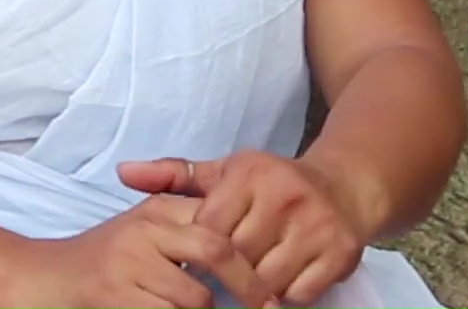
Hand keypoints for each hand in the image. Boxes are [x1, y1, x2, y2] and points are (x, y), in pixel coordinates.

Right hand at [6, 193, 277, 308]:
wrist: (43, 280)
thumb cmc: (102, 260)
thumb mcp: (141, 229)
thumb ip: (184, 224)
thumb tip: (246, 237)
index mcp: (156, 211)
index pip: (219, 217)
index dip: (252, 245)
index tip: (276, 271)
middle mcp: (144, 231)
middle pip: (217, 250)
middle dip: (250, 284)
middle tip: (270, 306)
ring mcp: (128, 265)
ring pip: (195, 296)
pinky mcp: (116, 296)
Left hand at [117, 151, 367, 304]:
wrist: (344, 186)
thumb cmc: (271, 184)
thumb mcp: (224, 172)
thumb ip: (172, 174)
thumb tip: (123, 172)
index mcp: (250, 174)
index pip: (209, 229)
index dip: (199, 251)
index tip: (196, 260)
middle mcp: (285, 195)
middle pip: (237, 259)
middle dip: (225, 274)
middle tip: (219, 280)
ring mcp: (316, 225)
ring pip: (267, 280)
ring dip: (254, 289)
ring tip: (247, 284)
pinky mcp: (340, 252)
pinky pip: (299, 293)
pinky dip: (286, 296)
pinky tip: (280, 283)